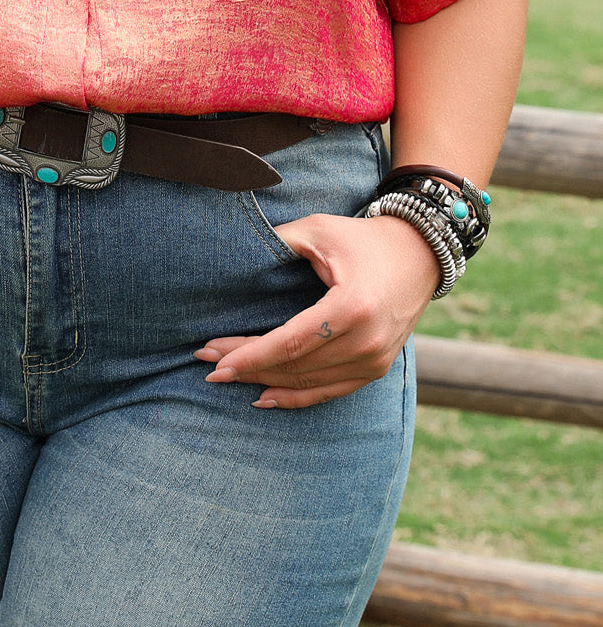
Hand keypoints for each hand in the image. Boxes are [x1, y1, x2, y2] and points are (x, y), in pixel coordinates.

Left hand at [194, 211, 439, 407]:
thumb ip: (279, 241)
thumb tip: (236, 253)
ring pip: (308, 383)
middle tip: (208, 367)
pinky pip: (329, 391)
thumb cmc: (363, 238)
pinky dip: (296, 398)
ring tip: (228, 377)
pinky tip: (264, 396)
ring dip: (265, 382)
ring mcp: (374, 360)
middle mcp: (366, 342)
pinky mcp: (376, 369)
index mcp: (352, 307)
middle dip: (247, 367)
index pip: (289, 342)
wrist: (419, 254)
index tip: (213, 359)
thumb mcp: (320, 229)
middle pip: (294, 366)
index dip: (249, 354)